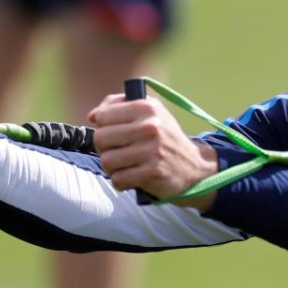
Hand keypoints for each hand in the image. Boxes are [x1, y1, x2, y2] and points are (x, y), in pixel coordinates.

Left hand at [89, 93, 218, 208]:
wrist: (194, 166)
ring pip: (107, 160)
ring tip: (125, 165)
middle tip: (117, 151)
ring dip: (112, 167)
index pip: (103, 116)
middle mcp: (151, 127)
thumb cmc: (164, 138)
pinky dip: (121, 181)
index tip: (113, 133)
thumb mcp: (150, 113)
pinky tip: (132, 177)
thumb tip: (93, 116)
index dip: (102, 126)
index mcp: (148, 108)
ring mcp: (152, 151)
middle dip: (104, 148)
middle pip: (100, 138)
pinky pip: (118, 179)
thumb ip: (120, 106)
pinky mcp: (152, 173)